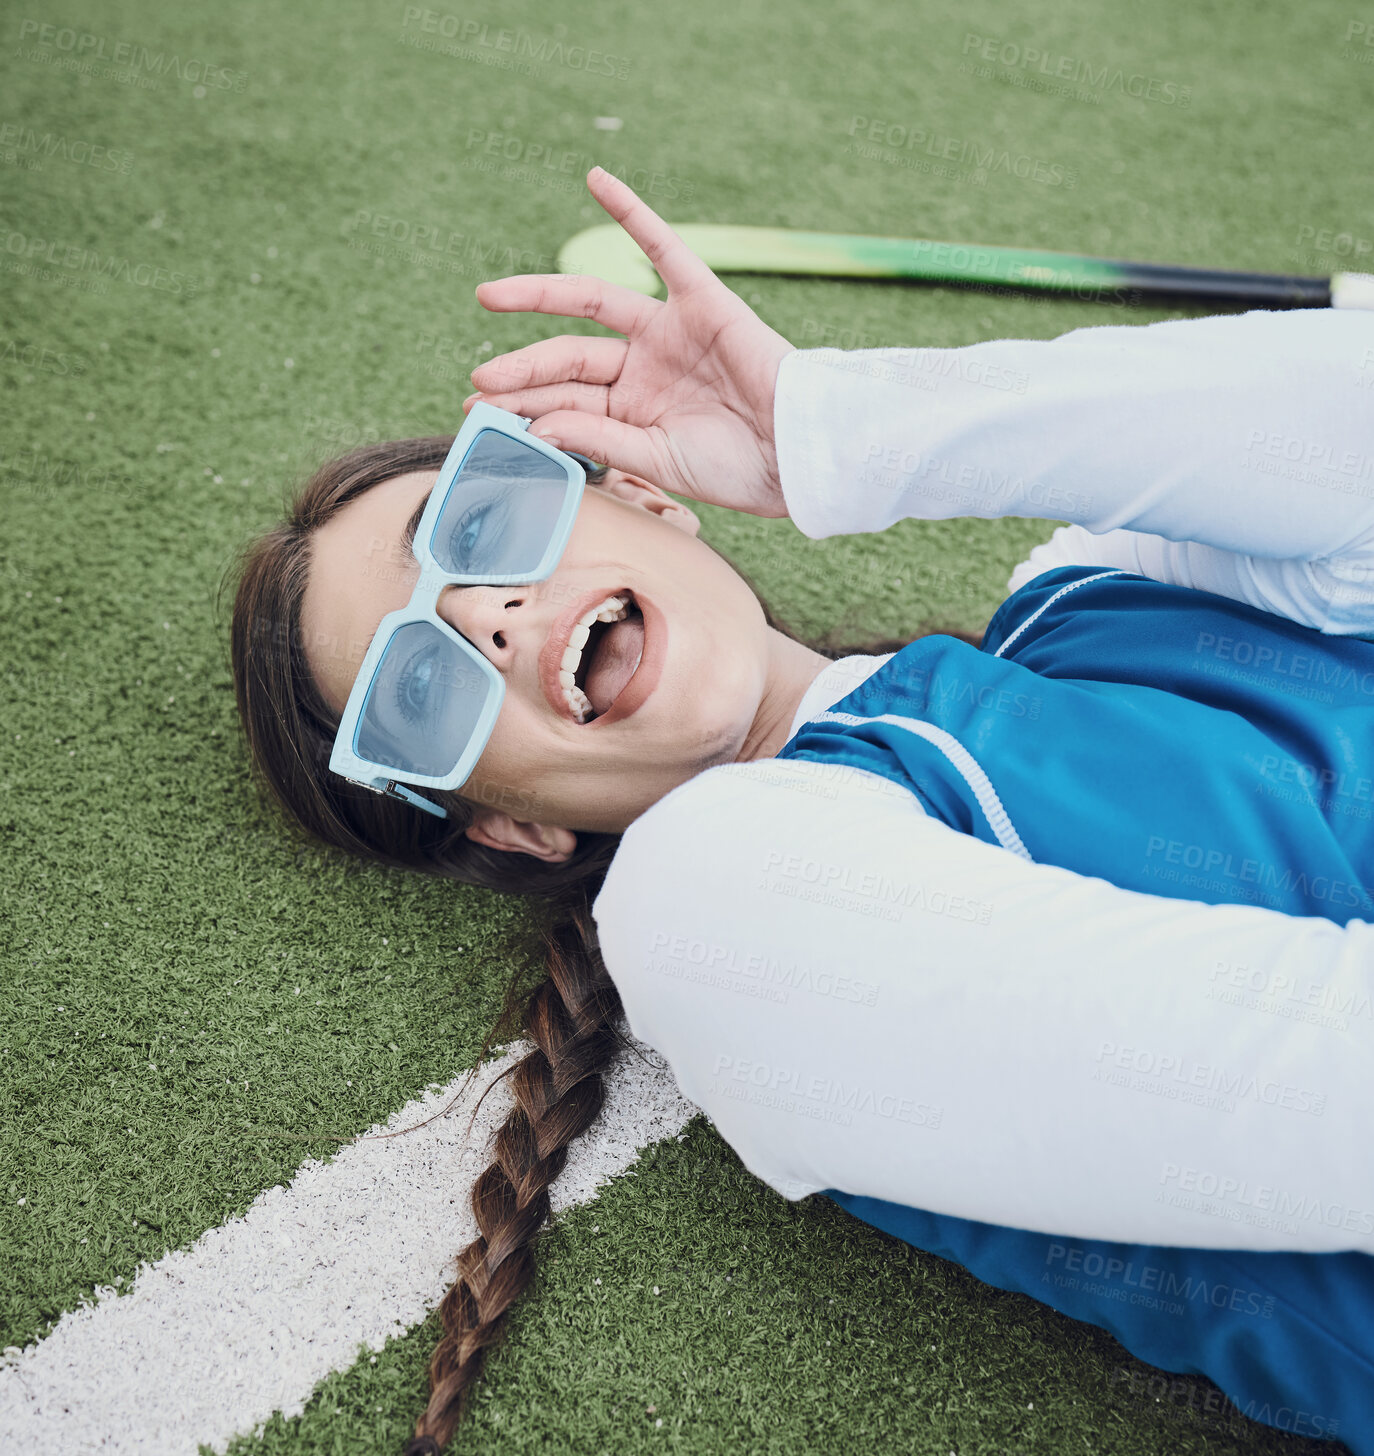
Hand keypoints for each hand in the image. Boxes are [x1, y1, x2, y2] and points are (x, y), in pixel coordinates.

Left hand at [465, 167, 795, 517]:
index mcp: (631, 411)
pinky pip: (663, 245)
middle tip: (480, 378)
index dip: (521, 406)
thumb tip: (537, 425)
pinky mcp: (700, 299)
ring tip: (489, 296)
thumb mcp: (656, 459)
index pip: (564, 400)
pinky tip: (595, 179)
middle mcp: (642, 368)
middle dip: (522, 368)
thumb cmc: (737, 468)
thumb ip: (598, 438)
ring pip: (592, 303)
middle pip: (567, 357)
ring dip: (540, 295)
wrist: (799, 453)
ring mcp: (668, 330)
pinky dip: (632, 212)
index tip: (477, 413)